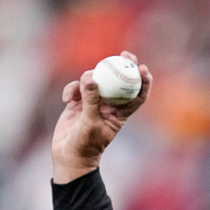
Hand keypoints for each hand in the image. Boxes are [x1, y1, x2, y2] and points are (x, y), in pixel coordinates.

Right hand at [51, 50, 151, 183]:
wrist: (68, 155)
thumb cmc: (85, 144)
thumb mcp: (89, 123)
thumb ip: (91, 100)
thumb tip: (91, 77)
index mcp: (120, 114)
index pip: (137, 96)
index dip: (143, 82)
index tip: (143, 68)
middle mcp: (109, 106)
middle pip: (119, 82)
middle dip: (123, 66)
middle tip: (124, 54)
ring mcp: (93, 103)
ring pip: (95, 81)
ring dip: (87, 80)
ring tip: (80, 87)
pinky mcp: (78, 102)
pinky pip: (77, 88)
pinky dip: (71, 89)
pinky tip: (66, 99)